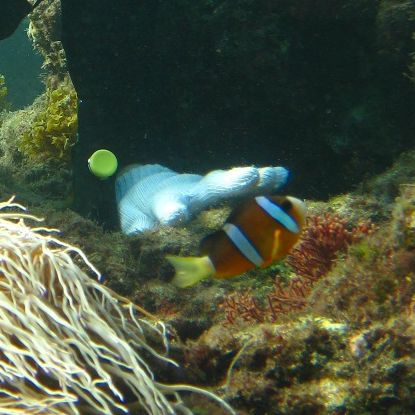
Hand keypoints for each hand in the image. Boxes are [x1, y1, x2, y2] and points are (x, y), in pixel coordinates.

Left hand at [116, 163, 289, 235]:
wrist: (148, 186)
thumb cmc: (143, 211)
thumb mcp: (133, 222)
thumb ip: (138, 230)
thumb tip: (141, 240)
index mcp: (166, 202)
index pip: (168, 206)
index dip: (172, 211)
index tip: (176, 216)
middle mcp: (190, 191)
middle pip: (209, 187)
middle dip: (228, 183)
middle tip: (248, 177)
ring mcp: (207, 188)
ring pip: (229, 183)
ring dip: (249, 180)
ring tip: (269, 175)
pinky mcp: (221, 191)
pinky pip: (243, 187)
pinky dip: (261, 182)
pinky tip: (281, 175)